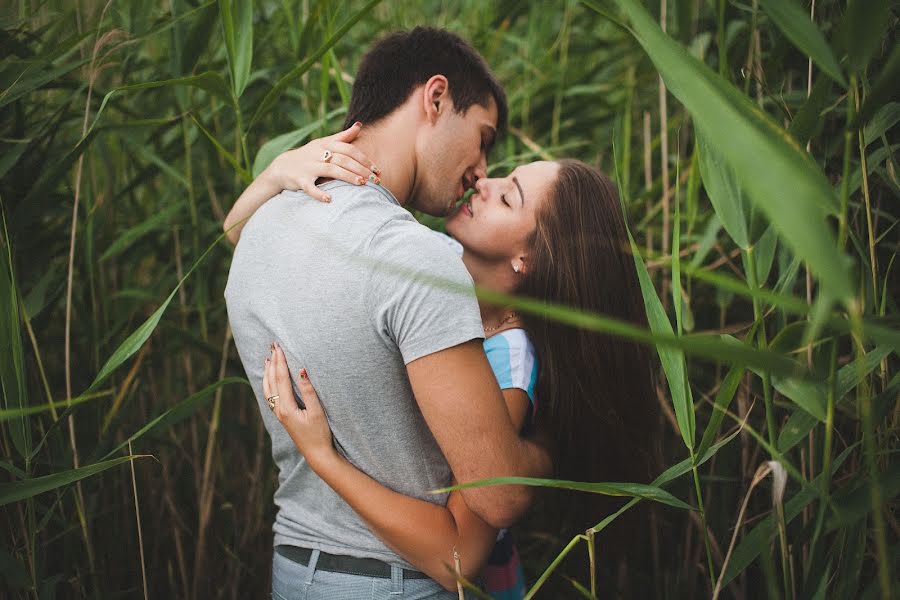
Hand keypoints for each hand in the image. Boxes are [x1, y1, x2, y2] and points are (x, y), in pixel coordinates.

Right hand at [262, 122, 380, 202]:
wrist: (281, 167)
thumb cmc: (308, 156)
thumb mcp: (323, 143)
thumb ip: (342, 136)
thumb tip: (360, 125)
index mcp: (325, 144)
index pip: (349, 149)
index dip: (364, 159)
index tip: (377, 170)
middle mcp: (318, 153)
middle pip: (343, 159)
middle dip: (361, 169)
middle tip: (375, 180)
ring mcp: (309, 166)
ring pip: (331, 170)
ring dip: (347, 177)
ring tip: (361, 184)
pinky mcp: (299, 179)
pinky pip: (309, 187)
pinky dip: (318, 193)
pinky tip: (329, 199)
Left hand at [263, 343, 335, 467]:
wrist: (316, 453)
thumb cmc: (319, 433)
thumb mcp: (317, 411)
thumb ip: (309, 391)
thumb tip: (301, 370)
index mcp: (286, 407)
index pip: (280, 378)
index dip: (280, 361)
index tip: (279, 347)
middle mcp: (278, 409)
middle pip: (272, 381)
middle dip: (272, 362)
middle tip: (273, 346)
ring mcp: (278, 414)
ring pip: (268, 388)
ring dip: (267, 372)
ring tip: (268, 359)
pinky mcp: (281, 416)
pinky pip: (270, 395)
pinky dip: (268, 383)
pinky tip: (270, 379)